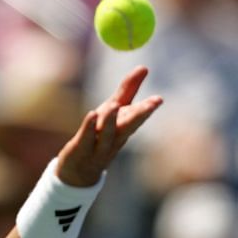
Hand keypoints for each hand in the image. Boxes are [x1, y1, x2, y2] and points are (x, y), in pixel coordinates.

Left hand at [56, 66, 162, 186]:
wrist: (79, 170)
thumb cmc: (99, 135)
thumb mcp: (112, 111)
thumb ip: (128, 90)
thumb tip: (144, 67)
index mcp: (124, 128)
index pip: (137, 118)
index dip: (147, 109)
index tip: (158, 99)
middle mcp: (114, 138)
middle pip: (128, 127)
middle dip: (139, 115)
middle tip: (152, 103)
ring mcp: (97, 146)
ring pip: (106, 134)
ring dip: (111, 121)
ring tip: (114, 105)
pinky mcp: (79, 149)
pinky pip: (85, 138)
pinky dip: (88, 127)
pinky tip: (92, 114)